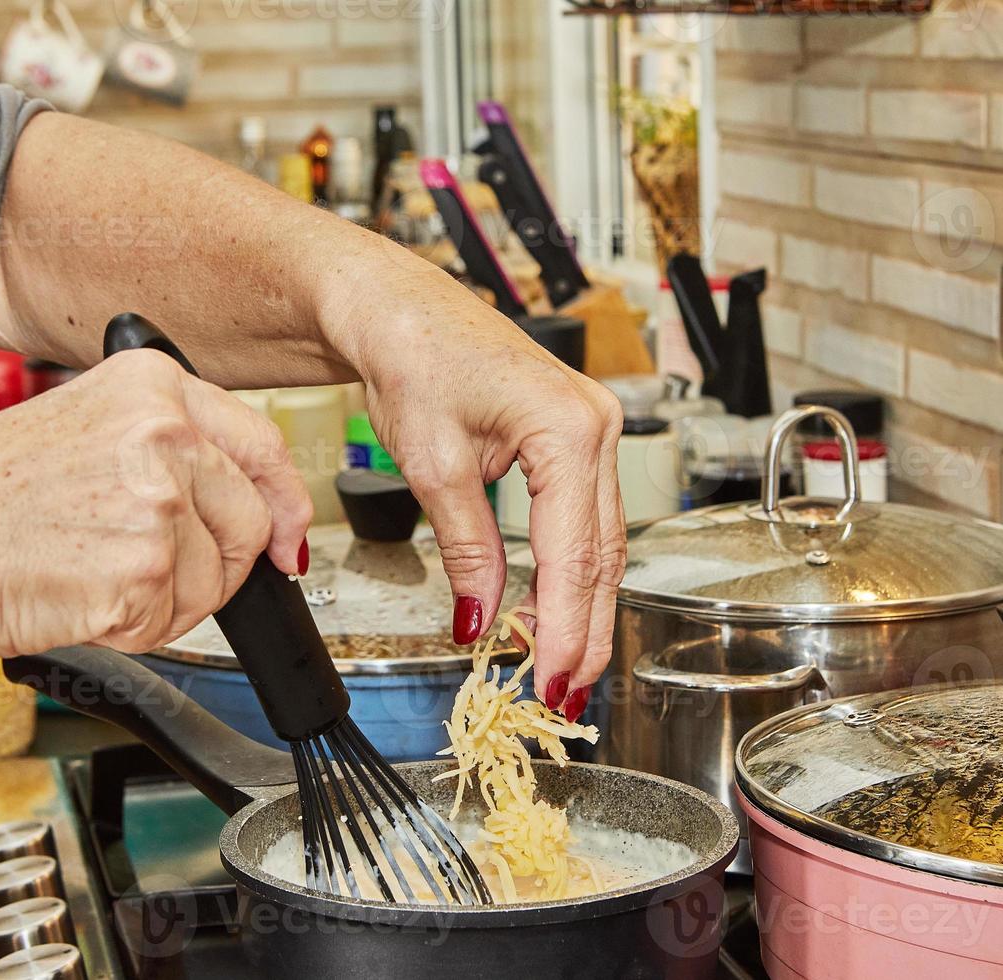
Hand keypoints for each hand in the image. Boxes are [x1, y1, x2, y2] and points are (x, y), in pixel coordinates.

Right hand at [0, 348, 312, 658]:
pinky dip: (133, 628)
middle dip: (216, 564)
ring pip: (214, 579)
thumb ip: (170, 450)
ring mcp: (156, 501)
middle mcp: (163, 433)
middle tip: (148, 571)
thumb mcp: (82, 433)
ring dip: (165, 600)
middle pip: (250, 521)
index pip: (262, 443)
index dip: (284, 500)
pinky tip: (78, 598)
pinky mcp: (142, 571)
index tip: (287, 535)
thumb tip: (249, 496)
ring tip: (91, 575)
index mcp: (152, 386)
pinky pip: (172, 621)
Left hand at [325, 255, 625, 714]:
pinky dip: (572, 570)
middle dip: (585, 630)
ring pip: (602, 541)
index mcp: (568, 428)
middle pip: (603, 554)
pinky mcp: (577, 438)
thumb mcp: (433, 465)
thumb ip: (467, 548)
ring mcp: (594, 429)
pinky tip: (558, 609)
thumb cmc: (414, 356)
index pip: (573, 553)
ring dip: (583, 607)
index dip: (563, 626)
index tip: (551, 678)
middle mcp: (596, 425)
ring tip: (565, 665)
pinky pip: (585, 518)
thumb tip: (482, 619)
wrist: (400, 310)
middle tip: (567, 692)